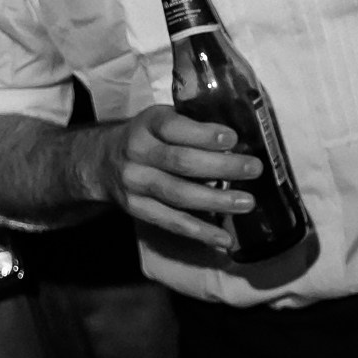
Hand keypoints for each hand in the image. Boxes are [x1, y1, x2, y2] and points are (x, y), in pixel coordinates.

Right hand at [90, 105, 264, 251]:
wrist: (102, 161)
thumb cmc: (150, 136)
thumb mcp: (165, 118)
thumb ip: (195, 124)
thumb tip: (242, 140)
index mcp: (149, 123)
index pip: (174, 127)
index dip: (204, 134)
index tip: (232, 138)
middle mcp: (138, 152)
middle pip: (181, 162)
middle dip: (221, 166)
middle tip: (254, 169)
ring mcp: (135, 183)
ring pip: (177, 194)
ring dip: (215, 201)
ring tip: (247, 203)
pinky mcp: (137, 209)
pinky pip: (170, 222)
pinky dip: (199, 232)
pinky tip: (223, 239)